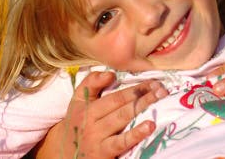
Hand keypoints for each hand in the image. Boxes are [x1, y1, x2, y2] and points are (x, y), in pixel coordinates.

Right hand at [32, 71, 166, 158]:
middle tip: (162, 88)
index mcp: (87, 107)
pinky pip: (121, 142)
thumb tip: (110, 73)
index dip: (135, 87)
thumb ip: (91, 83)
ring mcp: (97, 137)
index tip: (153, 82)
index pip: (115, 95)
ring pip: (122, 118)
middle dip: (143, 94)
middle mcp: (91, 121)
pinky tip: (150, 126)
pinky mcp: (103, 153)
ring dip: (142, 107)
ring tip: (159, 99)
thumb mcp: (78, 102)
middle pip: (121, 104)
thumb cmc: (77, 123)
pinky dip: (136, 134)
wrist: (63, 155)